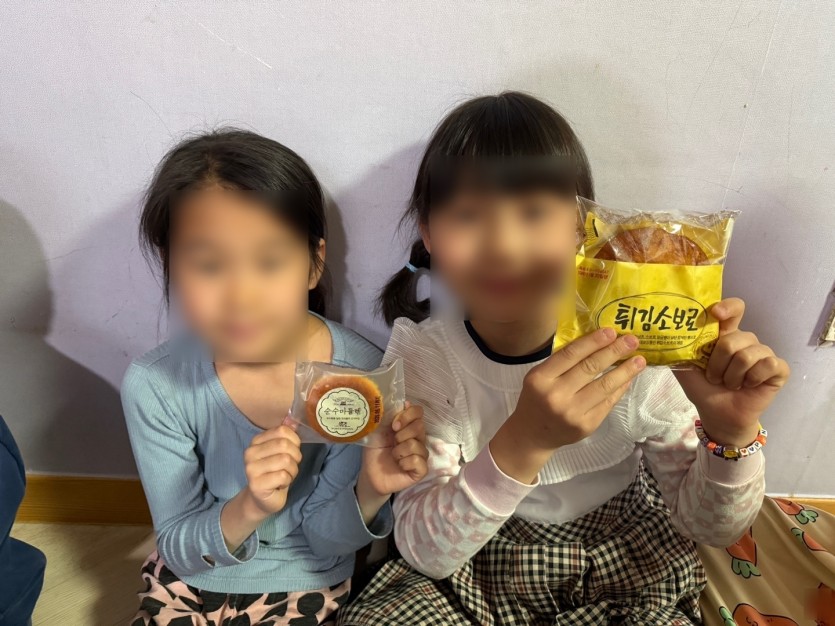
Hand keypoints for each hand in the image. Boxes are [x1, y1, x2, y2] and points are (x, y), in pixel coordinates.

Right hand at [242, 424, 302, 516]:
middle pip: (284, 445)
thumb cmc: (275, 473)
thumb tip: (294, 421)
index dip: (295, 441)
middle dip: (295, 457)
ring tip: (285, 475)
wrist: (263, 500)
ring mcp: (251, 469)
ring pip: (285, 460)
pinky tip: (280, 484)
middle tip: (290, 466)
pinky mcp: (256, 484)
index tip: (292, 452)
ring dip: (292, 470)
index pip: (282, 431)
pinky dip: (287, 480)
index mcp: (256, 441)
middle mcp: (250, 453)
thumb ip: (286, 437)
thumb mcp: (281, 452)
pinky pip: (283, 476)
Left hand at [356, 403, 427, 523]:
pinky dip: (405, 463)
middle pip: (420, 426)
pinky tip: (399, 465)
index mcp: (409, 426)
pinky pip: (418, 461)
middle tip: (393, 442)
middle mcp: (418, 438)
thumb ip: (390, 415)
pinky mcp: (421, 470)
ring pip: (416, 445)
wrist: (370, 473)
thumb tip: (405, 402)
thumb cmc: (375, 450)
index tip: (394, 424)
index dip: (407, 415)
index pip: (419, 412)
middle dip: (402, 434)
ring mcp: (421, 454)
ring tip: (394, 456)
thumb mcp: (379, 429)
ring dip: (399, 451)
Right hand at [512, 328, 644, 448]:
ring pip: (604, 386)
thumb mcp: (539, 376)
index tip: (611, 331)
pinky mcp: (586, 426)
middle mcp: (556, 395)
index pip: (571, 355)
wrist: (532, 434)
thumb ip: (562, 362)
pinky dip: (620, 389)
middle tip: (632, 340)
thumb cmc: (537, 398)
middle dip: (614, 352)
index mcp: (541, 378)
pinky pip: (607, 403)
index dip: (593, 342)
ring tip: (639, 360)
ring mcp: (572, 412)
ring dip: (625, 371)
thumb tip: (598, 344)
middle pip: (590, 368)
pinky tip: (628, 379)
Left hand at [674, 298, 789, 446]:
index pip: (734, 309)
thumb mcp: (685, 367)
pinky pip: (769, 364)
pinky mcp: (778, 369)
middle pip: (735, 338)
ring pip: (749, 354)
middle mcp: (746, 340)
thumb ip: (679, 349)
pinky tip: (748, 386)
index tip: (716, 314)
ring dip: (733, 375)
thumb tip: (666, 334)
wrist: (718, 415)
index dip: (728, 307)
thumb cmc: (704, 389)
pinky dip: (753, 378)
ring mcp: (764, 354)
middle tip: (714, 378)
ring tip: (730, 384)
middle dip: (719, 363)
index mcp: (725, 335)